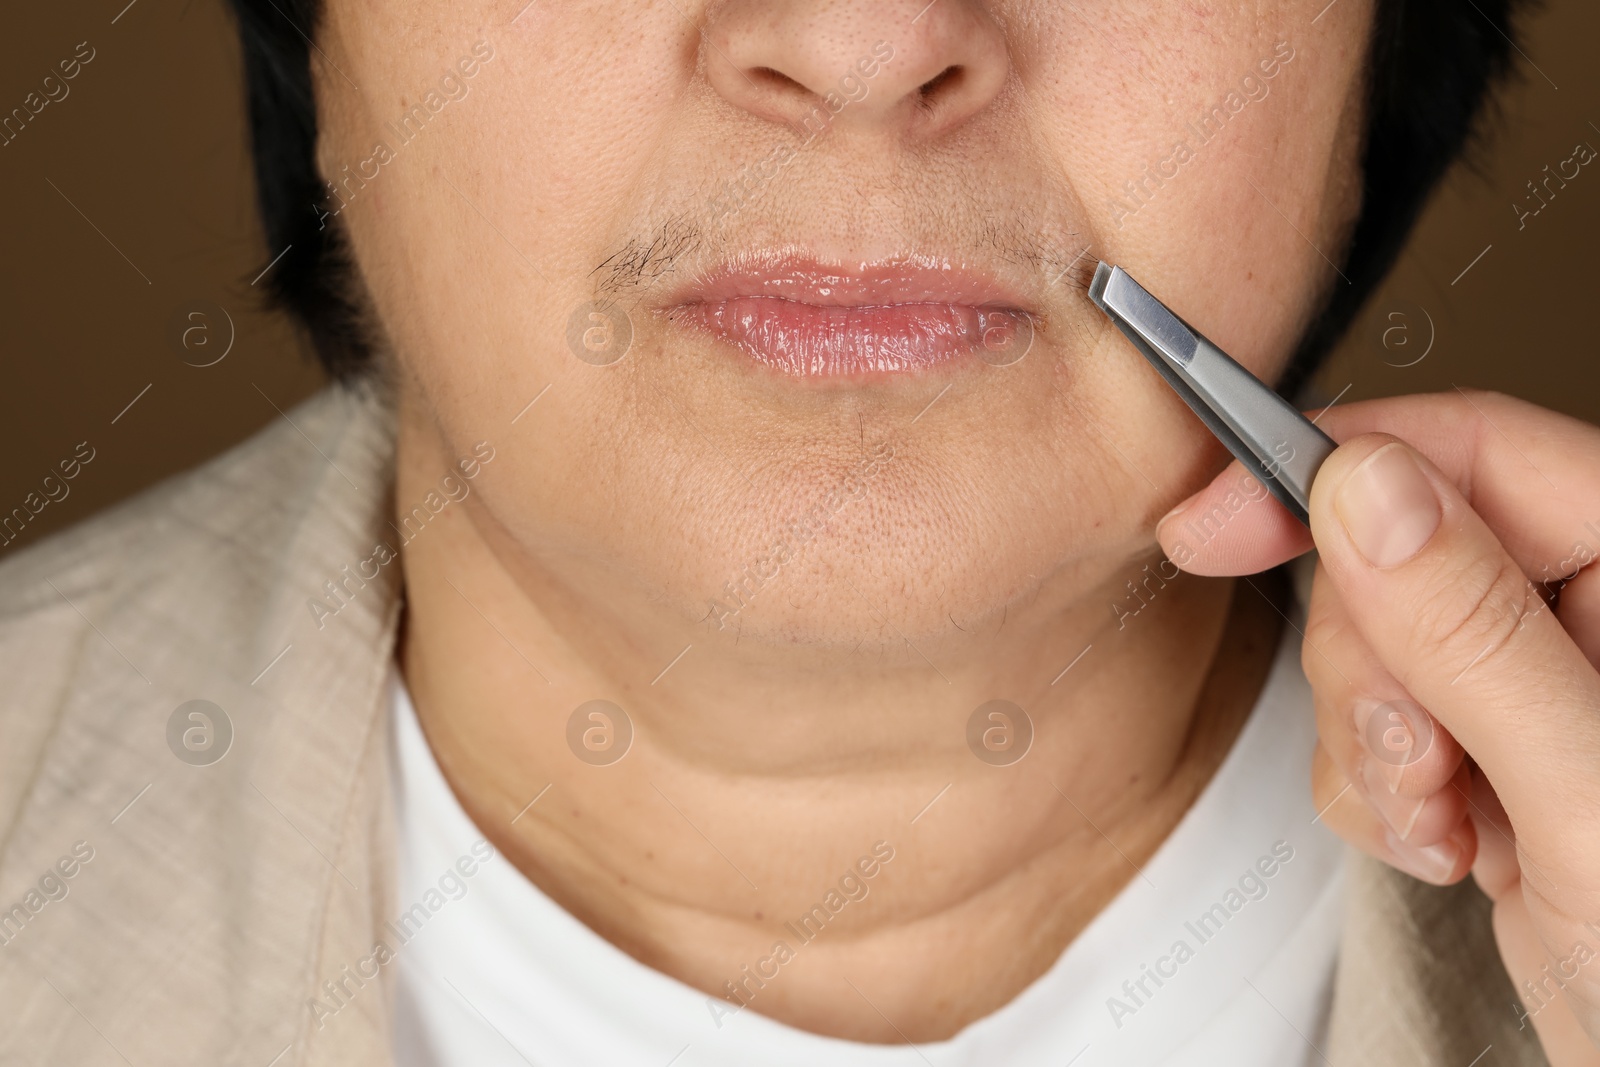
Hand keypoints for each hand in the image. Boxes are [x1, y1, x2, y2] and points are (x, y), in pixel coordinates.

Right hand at [1156, 390, 1599, 1063]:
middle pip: (1398, 557)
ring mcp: (1534, 684)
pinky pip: (1367, 726)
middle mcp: (1591, 613)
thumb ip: (1473, 633)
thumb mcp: (1585, 795)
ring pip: (1370, 646)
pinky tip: (1445, 841)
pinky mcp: (1487, 750)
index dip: (1340, 468)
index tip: (1223, 517)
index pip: (1476, 452)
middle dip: (1371, 669)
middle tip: (1418, 755)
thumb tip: (1366, 488)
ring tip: (1448, 820)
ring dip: (1374, 746)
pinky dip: (1374, 792)